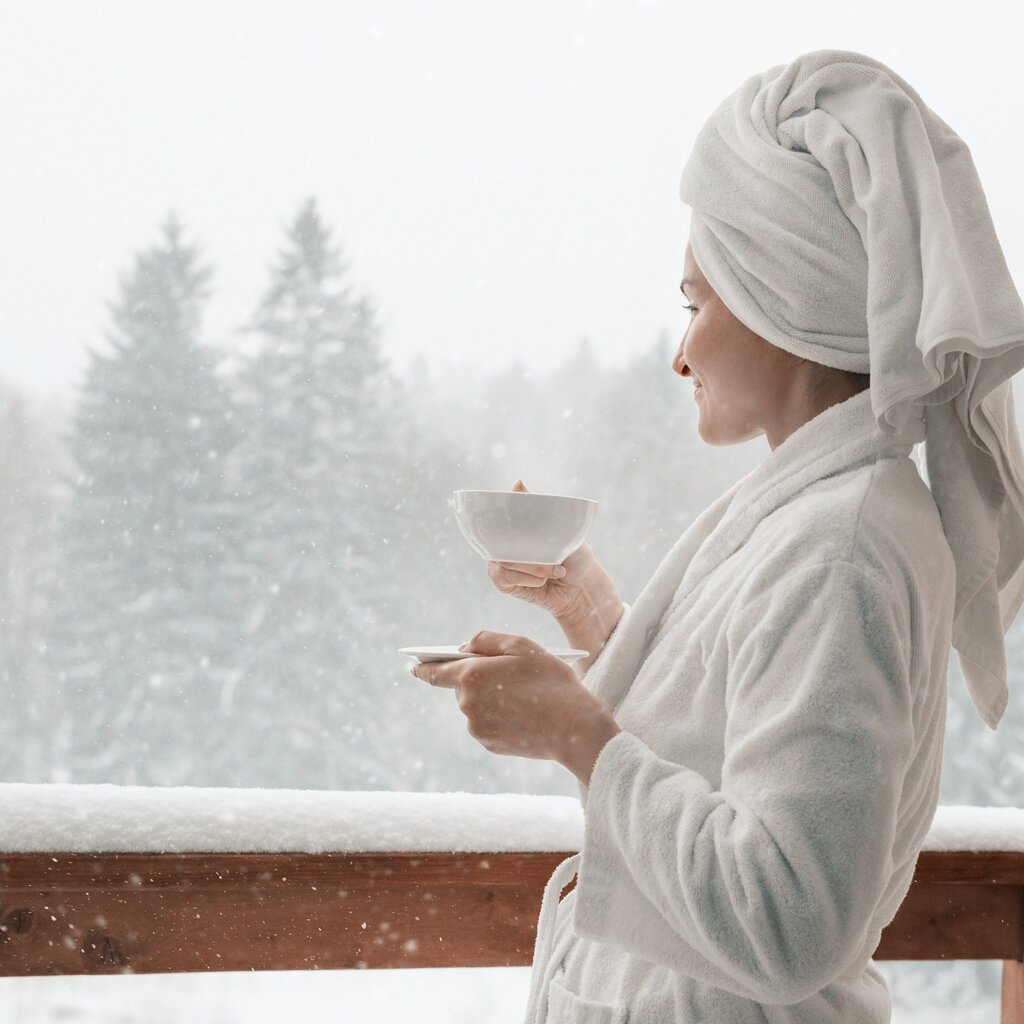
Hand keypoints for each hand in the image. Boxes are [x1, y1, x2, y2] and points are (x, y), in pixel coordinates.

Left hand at [409, 630, 620, 784]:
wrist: (573, 727)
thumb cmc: (550, 680)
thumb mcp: (521, 646)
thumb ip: (485, 640)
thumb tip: (463, 648)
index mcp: (470, 676)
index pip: (434, 671)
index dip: (422, 666)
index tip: (413, 665)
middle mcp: (467, 704)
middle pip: (462, 687)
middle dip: (479, 679)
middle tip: (509, 676)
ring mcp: (477, 728)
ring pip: (476, 706)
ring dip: (492, 699)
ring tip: (524, 696)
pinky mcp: (490, 745)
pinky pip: (488, 724)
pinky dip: (501, 717)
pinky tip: (525, 714)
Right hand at [487, 480, 621, 628]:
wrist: (584, 588)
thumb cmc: (575, 555)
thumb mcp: (561, 526)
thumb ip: (537, 505)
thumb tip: (517, 482)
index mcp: (517, 528)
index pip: (498, 515)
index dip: (499, 514)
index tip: (521, 520)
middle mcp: (506, 543)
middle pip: (499, 538)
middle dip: (528, 548)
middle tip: (555, 557)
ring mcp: (502, 563)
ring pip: (503, 560)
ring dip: (534, 567)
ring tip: (555, 570)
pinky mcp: (503, 583)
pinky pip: (504, 577)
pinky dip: (528, 579)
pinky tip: (542, 582)